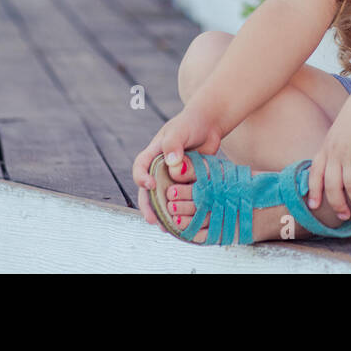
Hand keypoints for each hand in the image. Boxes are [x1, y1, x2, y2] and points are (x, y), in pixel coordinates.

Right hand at [132, 102, 223, 229]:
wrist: (210, 125)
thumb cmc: (191, 123)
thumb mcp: (181, 130)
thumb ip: (174, 144)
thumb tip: (172, 162)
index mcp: (153, 154)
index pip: (140, 168)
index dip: (141, 178)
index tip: (150, 185)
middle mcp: (160, 168)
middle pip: (149, 190)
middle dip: (149, 206)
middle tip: (152, 220)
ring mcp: (173, 176)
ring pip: (164, 198)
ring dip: (164, 213)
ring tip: (167, 228)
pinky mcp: (186, 182)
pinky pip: (180, 197)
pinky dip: (180, 209)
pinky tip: (184, 222)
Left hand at [305, 86, 350, 222]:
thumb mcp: (343, 128)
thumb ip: (338, 145)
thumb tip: (341, 160)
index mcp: (328, 146)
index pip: (315, 172)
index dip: (313, 190)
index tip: (314, 206)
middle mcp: (336, 151)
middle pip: (331, 185)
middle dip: (337, 203)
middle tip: (345, 215)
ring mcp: (350, 151)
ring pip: (350, 185)